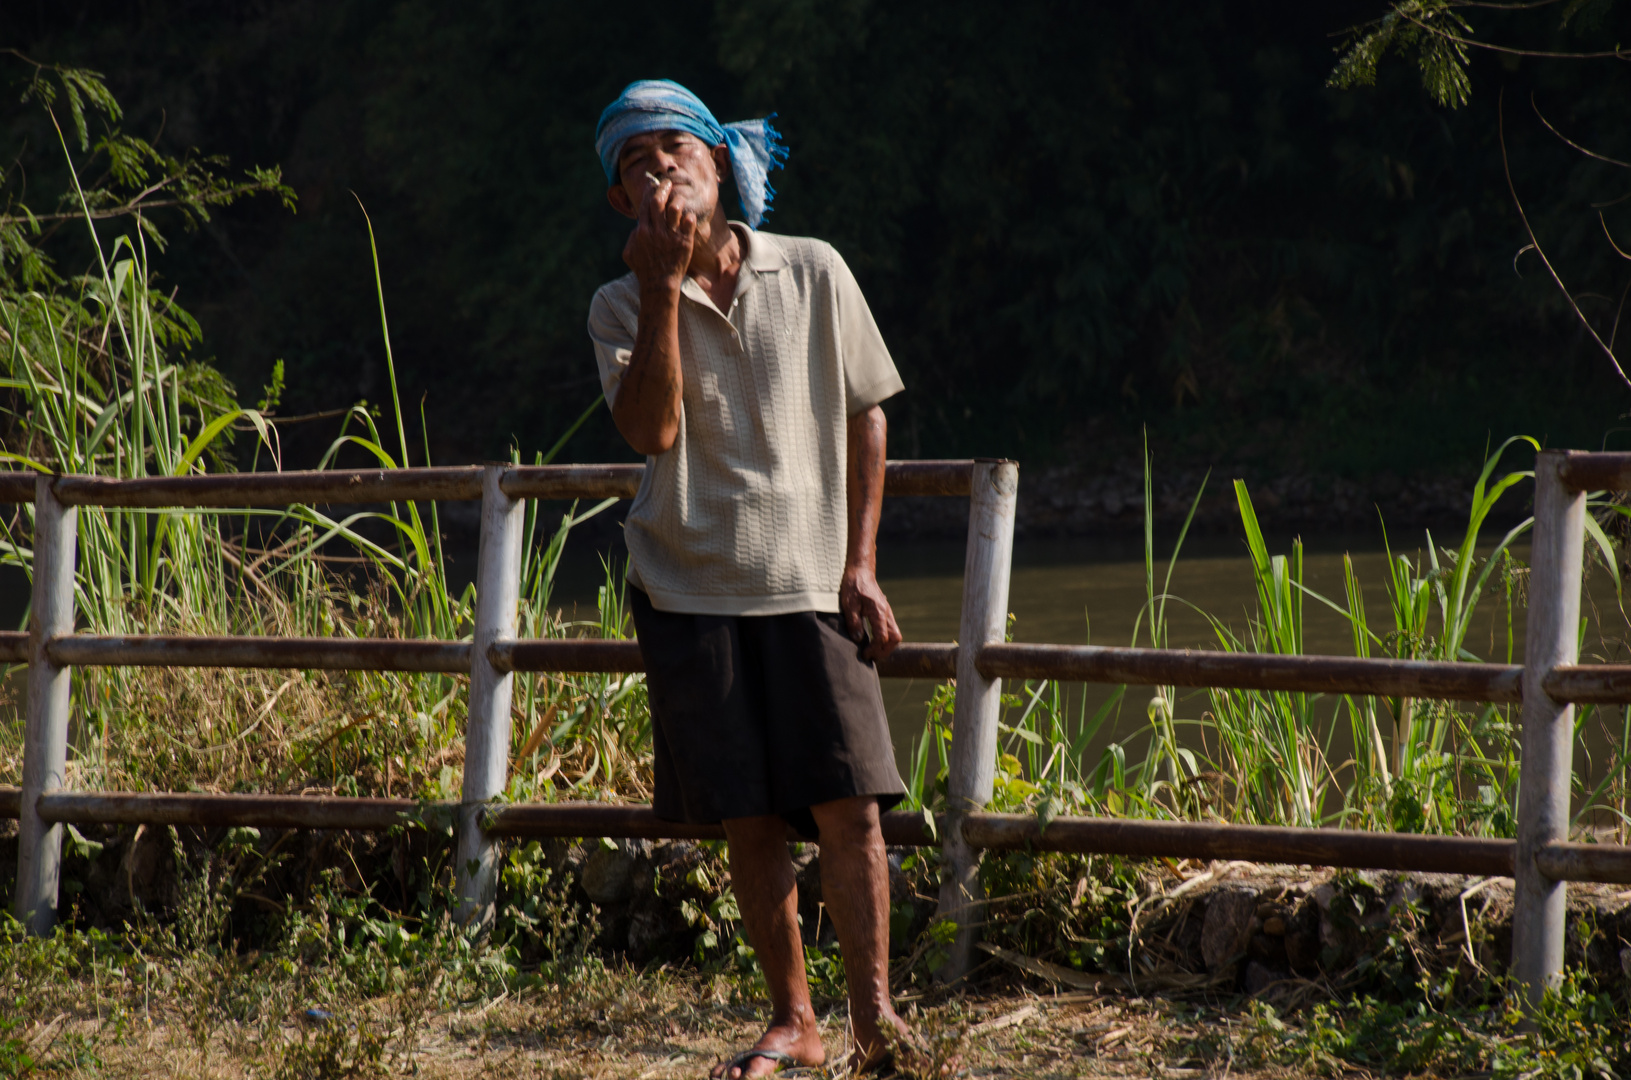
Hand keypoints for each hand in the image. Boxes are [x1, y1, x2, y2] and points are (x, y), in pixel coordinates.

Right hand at [622, 176, 696, 291]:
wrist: (659, 284)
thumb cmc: (644, 270)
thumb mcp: (629, 253)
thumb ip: (632, 237)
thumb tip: (637, 227)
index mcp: (642, 231)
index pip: (646, 204)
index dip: (650, 191)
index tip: (654, 184)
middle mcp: (656, 231)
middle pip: (659, 201)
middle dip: (663, 188)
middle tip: (667, 183)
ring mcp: (671, 236)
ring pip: (675, 209)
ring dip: (677, 200)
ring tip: (679, 199)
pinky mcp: (685, 243)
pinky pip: (689, 222)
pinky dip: (689, 216)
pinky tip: (689, 216)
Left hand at [839, 564, 901, 661]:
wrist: (860, 572)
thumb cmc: (853, 586)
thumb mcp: (849, 605)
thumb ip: (854, 622)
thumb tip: (858, 640)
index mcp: (878, 611)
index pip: (882, 637)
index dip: (874, 649)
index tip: (864, 654)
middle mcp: (886, 613)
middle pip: (895, 638)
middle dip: (884, 651)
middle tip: (870, 656)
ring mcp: (887, 613)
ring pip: (895, 635)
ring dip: (886, 646)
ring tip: (872, 652)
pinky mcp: (885, 613)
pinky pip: (891, 629)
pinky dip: (885, 639)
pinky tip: (873, 642)